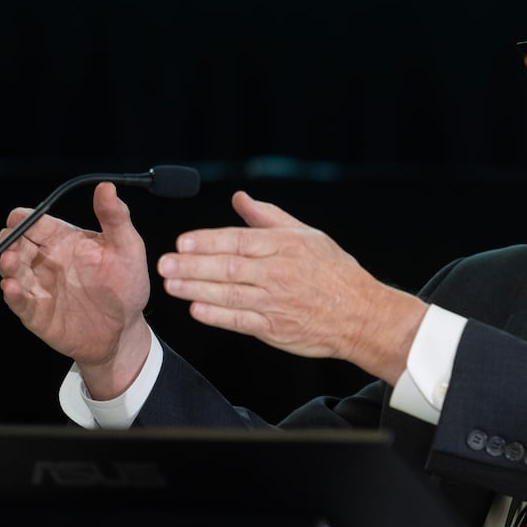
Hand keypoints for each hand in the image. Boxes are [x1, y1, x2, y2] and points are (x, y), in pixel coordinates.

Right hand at [0, 182, 152, 397]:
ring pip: (12, 270)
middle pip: (16, 243)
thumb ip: (115, 218)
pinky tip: (12, 287)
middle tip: (10, 238)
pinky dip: (12, 294)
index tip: (19, 217)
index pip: (36, 222)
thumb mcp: (127, 249)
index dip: (24, 218)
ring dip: (7, 264)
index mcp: (64, 240)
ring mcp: (38, 286)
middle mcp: (46, 261)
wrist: (125, 330)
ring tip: (10, 259)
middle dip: (9, 239)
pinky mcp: (35, 312)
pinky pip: (18, 301)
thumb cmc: (127, 286)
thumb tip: (107, 187)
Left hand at [156, 191, 425, 382]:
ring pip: (229, 294)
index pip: (238, 241)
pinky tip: (197, 310)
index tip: (182, 242)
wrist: (361, 314)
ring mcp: (275, 302)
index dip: (207, 242)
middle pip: (228, 268)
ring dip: (196, 290)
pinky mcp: (275, 328)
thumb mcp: (307, 235)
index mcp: (284, 246)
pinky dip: (217, 316)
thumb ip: (269, 217)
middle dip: (192, 266)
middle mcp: (278, 273)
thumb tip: (240, 199)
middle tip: (165, 264)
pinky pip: (240, 321)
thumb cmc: (335, 273)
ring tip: (171, 285)